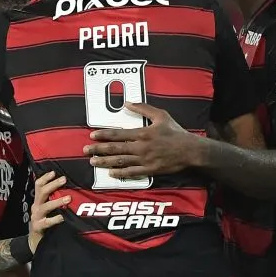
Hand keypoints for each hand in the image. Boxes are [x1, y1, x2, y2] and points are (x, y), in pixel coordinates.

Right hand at [29, 171, 69, 251]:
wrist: (37, 242)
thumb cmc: (47, 223)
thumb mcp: (49, 210)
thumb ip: (55, 200)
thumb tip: (71, 189)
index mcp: (39, 201)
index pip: (39, 185)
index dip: (45, 178)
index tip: (54, 172)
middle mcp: (36, 207)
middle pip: (42, 192)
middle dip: (53, 185)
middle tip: (64, 179)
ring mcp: (36, 217)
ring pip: (45, 206)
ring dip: (57, 201)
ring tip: (68, 199)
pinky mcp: (38, 227)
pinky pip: (47, 222)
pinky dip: (55, 219)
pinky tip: (63, 217)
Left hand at [84, 102, 198, 177]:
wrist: (190, 150)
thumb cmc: (175, 132)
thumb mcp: (161, 115)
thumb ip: (143, 108)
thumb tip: (127, 103)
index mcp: (142, 133)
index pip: (118, 134)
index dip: (103, 135)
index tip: (92, 135)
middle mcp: (141, 147)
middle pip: (115, 149)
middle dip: (98, 150)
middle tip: (85, 150)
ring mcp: (144, 160)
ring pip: (120, 161)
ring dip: (105, 162)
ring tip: (93, 162)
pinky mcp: (149, 170)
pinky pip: (132, 173)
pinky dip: (120, 173)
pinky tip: (111, 173)